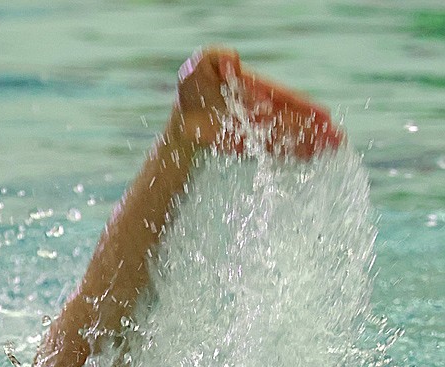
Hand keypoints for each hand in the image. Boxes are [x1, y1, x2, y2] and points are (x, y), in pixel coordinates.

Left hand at [171, 48, 343, 158]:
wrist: (183, 117)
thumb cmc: (194, 88)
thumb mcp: (201, 64)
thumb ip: (217, 56)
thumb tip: (234, 60)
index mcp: (258, 88)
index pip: (283, 97)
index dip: (302, 106)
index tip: (322, 114)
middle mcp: (263, 108)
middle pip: (293, 118)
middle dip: (315, 127)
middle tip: (338, 136)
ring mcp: (259, 128)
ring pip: (289, 135)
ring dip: (310, 140)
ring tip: (333, 147)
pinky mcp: (251, 145)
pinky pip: (275, 149)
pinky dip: (293, 152)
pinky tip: (312, 156)